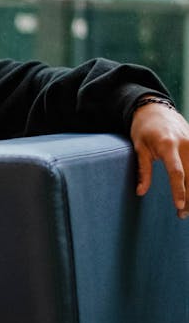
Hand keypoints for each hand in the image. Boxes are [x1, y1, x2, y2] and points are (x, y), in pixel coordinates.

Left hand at [131, 101, 188, 216]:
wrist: (155, 108)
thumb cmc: (143, 128)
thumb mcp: (138, 147)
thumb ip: (143, 170)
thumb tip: (140, 192)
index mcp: (168, 145)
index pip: (176, 172)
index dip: (179, 190)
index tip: (179, 206)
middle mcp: (185, 143)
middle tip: (182, 215)